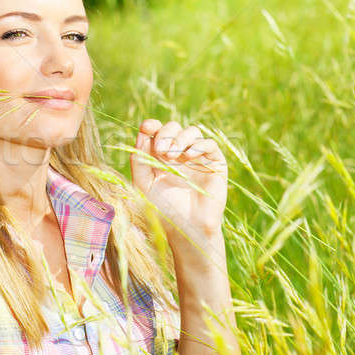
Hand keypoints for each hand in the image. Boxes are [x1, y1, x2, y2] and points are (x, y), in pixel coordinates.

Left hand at [129, 119, 227, 260]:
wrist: (186, 228)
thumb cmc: (163, 209)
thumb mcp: (144, 184)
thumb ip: (139, 160)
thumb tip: (142, 133)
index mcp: (160, 155)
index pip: (157, 131)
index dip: (152, 125)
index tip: (147, 127)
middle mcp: (179, 153)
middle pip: (174, 127)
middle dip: (165, 133)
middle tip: (161, 150)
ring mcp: (197, 157)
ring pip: (192, 131)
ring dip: (180, 138)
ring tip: (172, 155)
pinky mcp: (214, 163)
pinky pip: (209, 144)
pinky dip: (198, 145)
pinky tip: (189, 156)